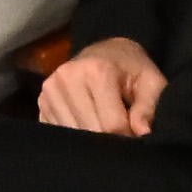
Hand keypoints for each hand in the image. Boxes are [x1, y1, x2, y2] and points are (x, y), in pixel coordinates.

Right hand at [36, 34, 168, 136]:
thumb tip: (142, 133)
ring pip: (73, 136)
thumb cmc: (131, 68)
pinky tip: (87, 124)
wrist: (105, 52)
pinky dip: (75, 137)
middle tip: (122, 134)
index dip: (128, 136)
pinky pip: (58, 133)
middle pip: (90, 131)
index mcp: (96, 71)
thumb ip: (148, 107)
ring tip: (105, 126)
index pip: (112, 124)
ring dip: (91, 140)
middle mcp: (67, 78)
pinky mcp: (41, 103)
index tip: (136, 135)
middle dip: (110, 140)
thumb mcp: (151, 81)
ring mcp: (49, 91)